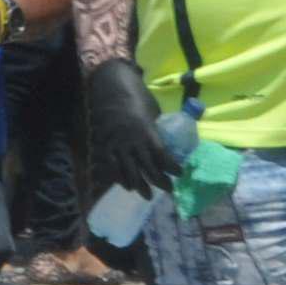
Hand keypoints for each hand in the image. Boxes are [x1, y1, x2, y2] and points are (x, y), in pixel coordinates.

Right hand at [84, 56, 174, 207]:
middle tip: (168, 190)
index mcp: (146, 131)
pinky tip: (128, 187)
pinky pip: (112, 166)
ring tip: (148, 195)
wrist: (111, 89)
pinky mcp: (105, 145)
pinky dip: (120, 178)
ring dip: (140, 185)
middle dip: (159, 180)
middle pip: (147, 167)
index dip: (171, 166)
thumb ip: (157, 128)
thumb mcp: (153, 112)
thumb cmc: (137, 97)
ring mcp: (117, 144)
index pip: (161, 154)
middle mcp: (132, 141)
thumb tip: (169, 140)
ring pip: (129, 170)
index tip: (180, 174)